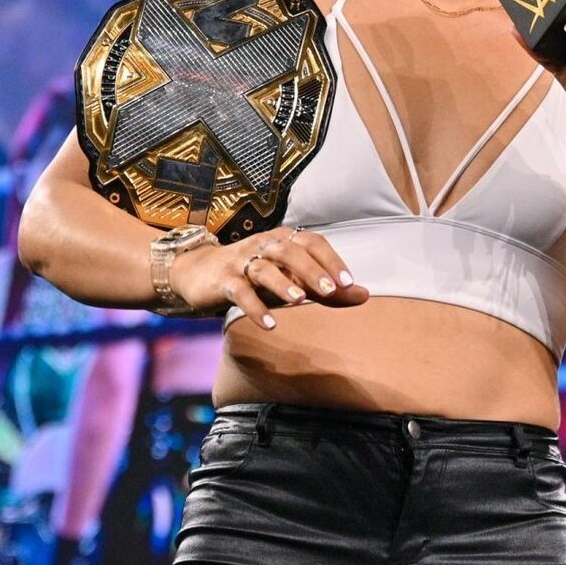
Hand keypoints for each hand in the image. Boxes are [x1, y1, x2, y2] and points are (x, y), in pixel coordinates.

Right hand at [170, 227, 368, 329]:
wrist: (200, 274)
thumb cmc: (256, 278)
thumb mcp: (292, 282)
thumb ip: (327, 291)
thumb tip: (365, 295)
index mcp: (284, 240)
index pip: (312, 242)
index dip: (330, 259)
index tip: (347, 282)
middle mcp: (263, 246)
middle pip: (290, 252)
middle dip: (311, 270)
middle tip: (330, 290)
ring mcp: (241, 262)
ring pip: (263, 268)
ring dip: (282, 284)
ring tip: (299, 301)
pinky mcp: (223, 281)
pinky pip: (240, 292)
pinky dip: (254, 307)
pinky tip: (269, 324)